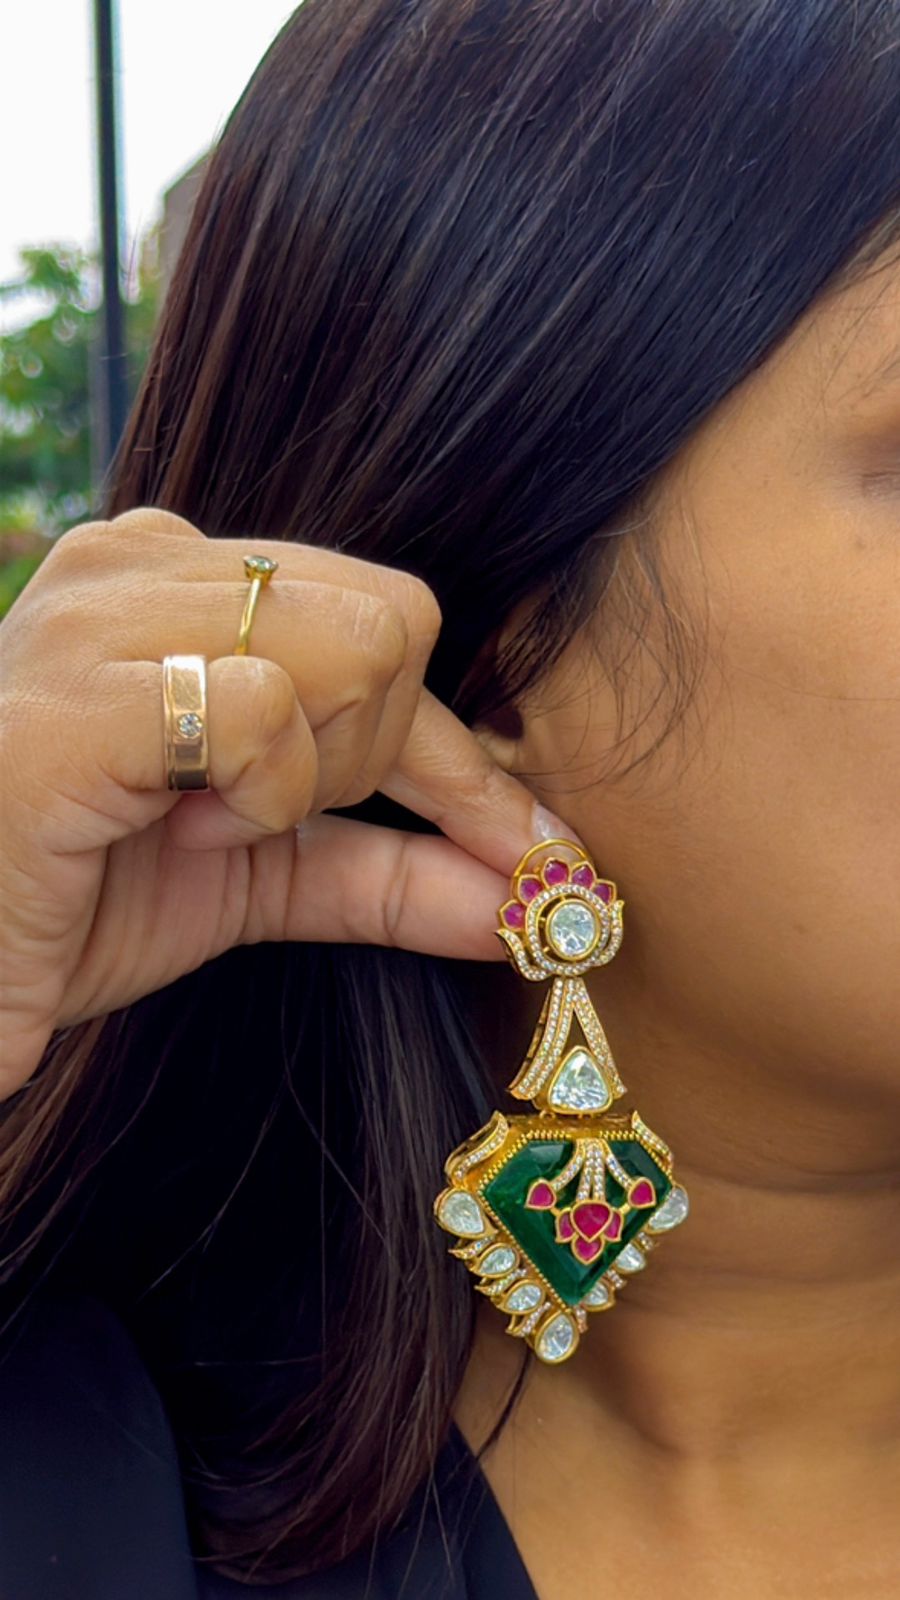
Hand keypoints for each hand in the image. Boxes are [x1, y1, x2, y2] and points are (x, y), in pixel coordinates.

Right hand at [0, 509, 556, 1097]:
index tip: (524, 847)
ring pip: (354, 643)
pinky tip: (170, 825)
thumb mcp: (259, 878)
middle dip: (368, 753)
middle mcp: (142, 560)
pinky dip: (256, 796)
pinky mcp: (87, 685)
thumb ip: (389, 873)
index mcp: (176, 578)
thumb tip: (531, 897)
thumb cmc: (70, 905)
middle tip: (255, 819)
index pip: (383, 620)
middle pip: (393, 616)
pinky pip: (268, 710)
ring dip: (309, 775)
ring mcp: (106, 607)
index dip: (453, 750)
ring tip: (197, 819)